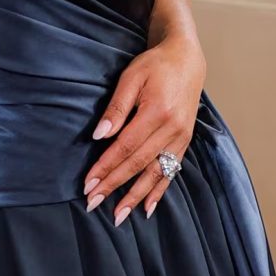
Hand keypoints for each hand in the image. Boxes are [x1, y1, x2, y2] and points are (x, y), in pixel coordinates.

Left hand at [84, 34, 205, 223]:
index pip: (125, 147)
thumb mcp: (131, 77)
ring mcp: (181, 138)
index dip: (105, 167)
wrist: (187, 59)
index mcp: (156, 112)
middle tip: (93, 203)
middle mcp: (172, 129)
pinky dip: (159, 191)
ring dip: (135, 197)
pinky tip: (147, 208)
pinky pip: (172, 171)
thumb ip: (116, 107)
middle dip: (114, 186)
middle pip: (138, 164)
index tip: (88, 184)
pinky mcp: (185, 142)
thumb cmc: (155, 65)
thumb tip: (99, 135)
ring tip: (118, 215)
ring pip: (155, 173)